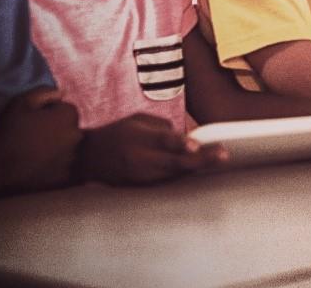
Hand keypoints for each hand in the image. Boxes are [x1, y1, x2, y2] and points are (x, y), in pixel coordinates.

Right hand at [0, 87, 80, 194]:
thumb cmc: (7, 131)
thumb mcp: (21, 102)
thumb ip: (45, 93)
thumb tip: (62, 93)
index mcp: (68, 117)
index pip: (66, 109)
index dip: (50, 112)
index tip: (35, 118)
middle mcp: (77, 137)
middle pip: (69, 128)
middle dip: (57, 129)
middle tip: (34, 134)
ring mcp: (71, 158)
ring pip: (67, 148)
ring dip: (56, 147)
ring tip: (34, 151)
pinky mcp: (63, 176)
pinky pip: (61, 166)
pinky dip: (53, 165)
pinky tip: (36, 164)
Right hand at [78, 114, 227, 184]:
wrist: (87, 158)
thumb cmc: (117, 133)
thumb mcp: (137, 121)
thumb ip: (163, 128)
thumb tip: (188, 138)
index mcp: (137, 138)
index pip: (160, 141)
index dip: (178, 144)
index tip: (194, 144)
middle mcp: (138, 159)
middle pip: (173, 163)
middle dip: (200, 159)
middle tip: (223, 154)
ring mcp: (139, 177)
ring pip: (173, 176)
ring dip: (196, 169)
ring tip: (218, 159)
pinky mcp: (140, 188)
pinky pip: (166, 183)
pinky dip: (184, 176)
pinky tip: (201, 171)